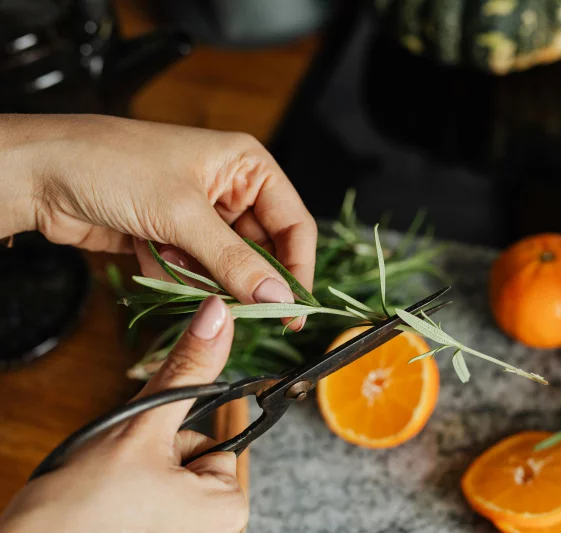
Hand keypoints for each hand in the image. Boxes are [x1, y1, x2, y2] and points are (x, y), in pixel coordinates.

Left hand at [0, 114, 316, 327]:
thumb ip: (235, 262)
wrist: (42, 173)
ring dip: (198, 274)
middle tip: (232, 304)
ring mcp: (201, 215)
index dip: (296, 269)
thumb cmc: (114, 165)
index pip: (293, 225)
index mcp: (247, 166)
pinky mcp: (175, 237)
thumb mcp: (183, 214)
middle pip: (261, 252)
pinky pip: (195, 272)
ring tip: (165, 252)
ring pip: (225, 268)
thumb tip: (278, 297)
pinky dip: (174, 273)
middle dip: (238, 277)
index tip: (292, 310)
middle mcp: (231, 189)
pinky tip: (147, 251)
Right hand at [0, 296, 247, 532]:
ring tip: (108, 498)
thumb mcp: (141, 426)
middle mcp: (217, 531)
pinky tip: (105, 513)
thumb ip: (186, 369)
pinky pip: (151, 505)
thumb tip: (218, 314)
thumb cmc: (78, 509)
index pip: (214, 443)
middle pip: (191, 461)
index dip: (172, 439)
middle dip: (154, 459)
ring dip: (137, 478)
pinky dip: (128, 501)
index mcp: (228, 508)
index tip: (141, 456)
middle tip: (119, 478)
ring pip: (167, 480)